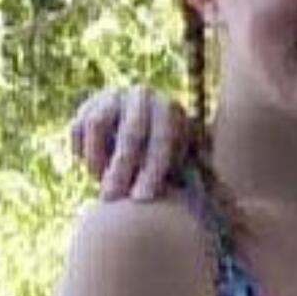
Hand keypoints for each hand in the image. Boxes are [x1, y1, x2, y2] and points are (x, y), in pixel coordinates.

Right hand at [70, 86, 189, 200]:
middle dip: (121, 168)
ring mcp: (113, 96)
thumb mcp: (187, 163)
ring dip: (97, 157)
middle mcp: (143, 96)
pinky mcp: (88, 105)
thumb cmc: (169, 158)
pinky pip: (77, 128)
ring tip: (101, 182)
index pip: (162, 138)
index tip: (142, 199)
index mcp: (171, 109)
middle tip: (113, 198)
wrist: (141, 135)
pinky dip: (82, 151)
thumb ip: (200, 175)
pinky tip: (95, 169)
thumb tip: (219, 193)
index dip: (152, 170)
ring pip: (96, 125)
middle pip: (130, 132)